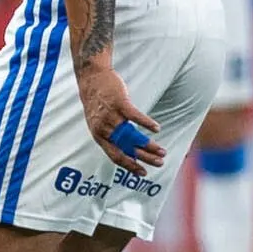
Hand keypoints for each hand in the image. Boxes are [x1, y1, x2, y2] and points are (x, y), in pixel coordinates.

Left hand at [76, 59, 165, 176]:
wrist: (91, 78)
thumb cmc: (96, 101)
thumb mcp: (97, 122)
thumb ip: (110, 135)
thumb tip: (125, 148)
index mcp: (99, 136)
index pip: (115, 156)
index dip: (130, 166)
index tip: (143, 173)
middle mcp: (104, 128)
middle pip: (127, 148)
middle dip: (144, 158)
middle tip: (159, 163)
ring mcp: (111, 115)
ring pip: (133, 135)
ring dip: (149, 145)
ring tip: (161, 151)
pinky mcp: (119, 102)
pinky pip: (135, 116)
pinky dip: (147, 123)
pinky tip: (157, 129)